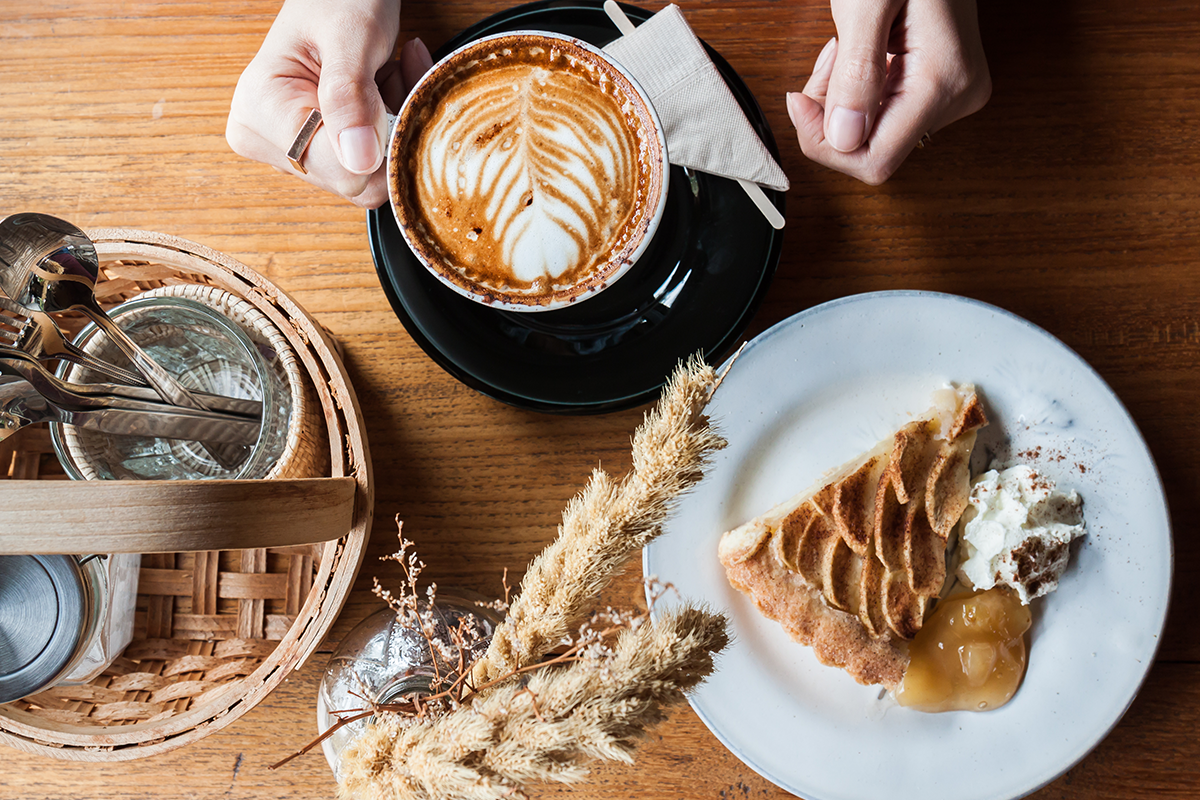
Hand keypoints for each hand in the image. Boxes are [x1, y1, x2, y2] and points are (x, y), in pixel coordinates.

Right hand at [225, 0, 432, 207]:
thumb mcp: (350, 36)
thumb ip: (350, 95)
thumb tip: (358, 160)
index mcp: (259, 113)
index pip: (340, 173)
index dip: (383, 144)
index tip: (393, 92)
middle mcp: (267, 140)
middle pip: (356, 180)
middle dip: (390, 131)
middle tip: (393, 73)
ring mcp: (291, 150)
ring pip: (369, 174)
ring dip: (393, 124)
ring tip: (386, 73)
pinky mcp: (317, 152)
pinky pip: (370, 165)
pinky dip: (390, 126)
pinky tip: (385, 85)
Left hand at [787, 0, 990, 184]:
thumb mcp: (867, 4)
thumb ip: (856, 72)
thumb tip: (844, 137)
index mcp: (945, 83)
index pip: (874, 160)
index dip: (826, 142)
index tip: (801, 100)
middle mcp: (958, 97)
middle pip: (872, 149)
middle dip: (833, 115)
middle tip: (829, 61)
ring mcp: (953, 94)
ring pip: (875, 132)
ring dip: (844, 99)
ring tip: (845, 47)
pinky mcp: (941, 87)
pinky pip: (886, 111)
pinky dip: (860, 90)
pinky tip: (863, 52)